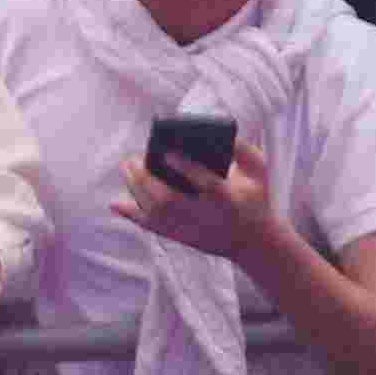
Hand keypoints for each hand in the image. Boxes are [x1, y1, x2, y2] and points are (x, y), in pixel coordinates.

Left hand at [121, 138, 287, 271]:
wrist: (254, 242)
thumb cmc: (255, 197)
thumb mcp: (259, 170)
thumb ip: (244, 149)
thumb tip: (222, 132)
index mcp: (229, 199)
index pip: (207, 185)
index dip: (187, 168)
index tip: (167, 152)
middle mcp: (207, 217)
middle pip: (172, 202)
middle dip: (149, 180)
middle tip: (134, 159)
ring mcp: (192, 230)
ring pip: (158, 215)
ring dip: (137, 191)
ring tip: (127, 167)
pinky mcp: (181, 238)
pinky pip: (152, 228)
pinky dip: (132, 216)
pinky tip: (115, 204)